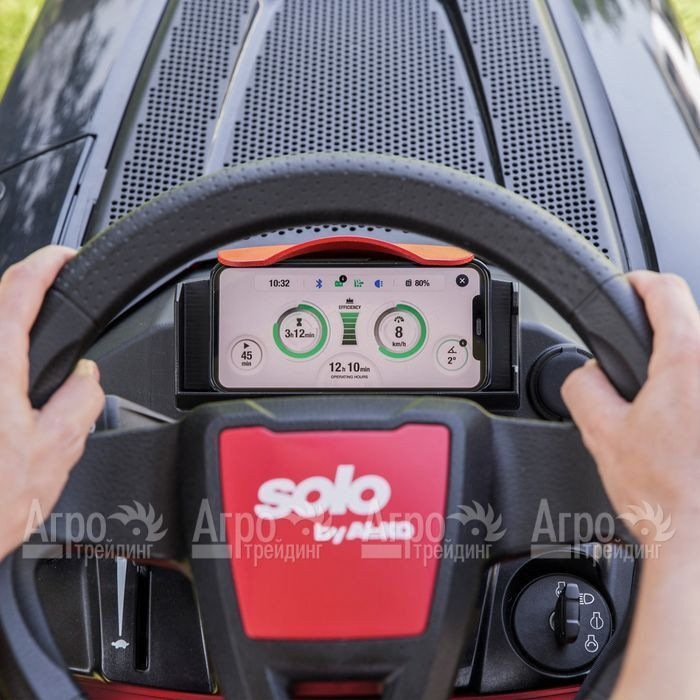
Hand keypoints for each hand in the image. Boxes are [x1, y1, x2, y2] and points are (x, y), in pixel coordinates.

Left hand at [0, 246, 103, 560]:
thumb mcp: (56, 452)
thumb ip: (80, 401)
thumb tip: (86, 378)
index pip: (18, 290)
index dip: (46, 265)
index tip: (63, 257)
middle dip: (26, 297)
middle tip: (52, 308)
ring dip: (9, 335)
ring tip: (31, 362)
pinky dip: (4, 367)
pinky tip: (11, 404)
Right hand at [562, 271, 699, 545]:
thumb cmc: (670, 500)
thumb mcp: (601, 435)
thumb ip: (583, 387)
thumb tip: (587, 374)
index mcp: (689, 363)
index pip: (666, 292)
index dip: (639, 283)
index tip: (630, 287)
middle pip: (689, 331)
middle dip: (658, 348)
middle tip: (638, 382)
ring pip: (699, 366)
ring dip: (679, 382)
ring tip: (665, 426)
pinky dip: (689, 408)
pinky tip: (686, 443)